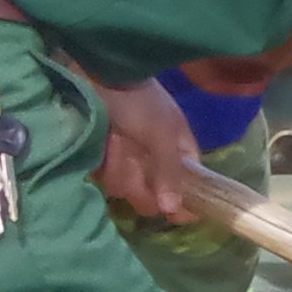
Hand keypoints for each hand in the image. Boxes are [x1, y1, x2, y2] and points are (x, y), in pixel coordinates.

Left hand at [93, 74, 202, 223]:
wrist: (101, 78)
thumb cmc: (141, 102)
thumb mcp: (162, 134)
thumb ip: (170, 171)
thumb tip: (173, 209)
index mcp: (181, 156)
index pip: (190, 191)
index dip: (184, 205)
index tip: (174, 213)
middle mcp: (157, 165)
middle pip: (154, 198)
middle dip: (141, 183)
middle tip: (134, 161)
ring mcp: (130, 165)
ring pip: (127, 190)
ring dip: (120, 169)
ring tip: (115, 141)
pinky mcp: (105, 164)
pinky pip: (106, 180)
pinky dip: (104, 165)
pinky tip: (103, 144)